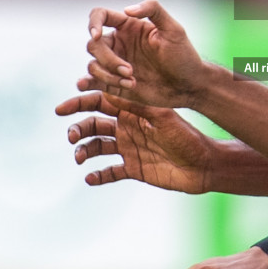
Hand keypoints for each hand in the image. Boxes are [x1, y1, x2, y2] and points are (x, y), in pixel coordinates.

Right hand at [60, 93, 216, 193]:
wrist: (205, 164)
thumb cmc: (188, 137)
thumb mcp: (164, 118)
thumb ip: (139, 106)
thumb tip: (112, 90)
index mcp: (133, 111)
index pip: (101, 103)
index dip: (80, 103)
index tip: (62, 108)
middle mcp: (127, 128)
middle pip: (94, 125)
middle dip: (78, 128)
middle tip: (71, 135)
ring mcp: (129, 149)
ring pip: (97, 148)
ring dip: (85, 151)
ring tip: (79, 157)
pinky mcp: (133, 169)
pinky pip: (110, 172)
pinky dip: (98, 176)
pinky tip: (90, 178)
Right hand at [84, 0, 212, 109]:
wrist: (189, 86)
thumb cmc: (183, 56)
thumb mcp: (173, 29)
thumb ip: (153, 10)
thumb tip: (127, 10)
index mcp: (128, 26)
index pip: (100, 15)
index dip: (93, 23)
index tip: (97, 35)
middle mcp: (118, 44)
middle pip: (93, 45)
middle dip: (108, 59)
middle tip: (130, 71)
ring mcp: (114, 64)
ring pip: (93, 65)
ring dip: (108, 75)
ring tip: (132, 82)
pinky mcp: (113, 83)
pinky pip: (92, 81)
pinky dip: (91, 83)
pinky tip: (102, 86)